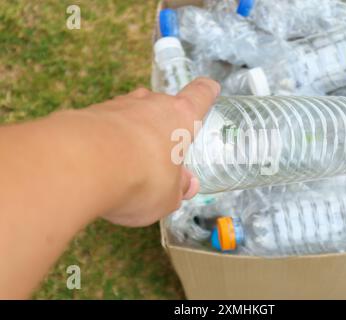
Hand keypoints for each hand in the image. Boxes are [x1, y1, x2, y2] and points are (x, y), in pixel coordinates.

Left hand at [78, 78, 219, 226]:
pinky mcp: (86, 115)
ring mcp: (117, 106)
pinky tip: (102, 165)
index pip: (200, 95)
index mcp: (179, 118)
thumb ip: (178, 189)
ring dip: (133, 133)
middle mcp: (150, 104)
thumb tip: (186, 185)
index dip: (206, 92)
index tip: (209, 87)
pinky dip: (106, 142)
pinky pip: (104, 126)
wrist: (81, 165)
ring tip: (128, 163)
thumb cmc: (140, 178)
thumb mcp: (168, 196)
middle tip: (160, 152)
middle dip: (162, 125)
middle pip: (161, 106)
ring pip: (131, 115)